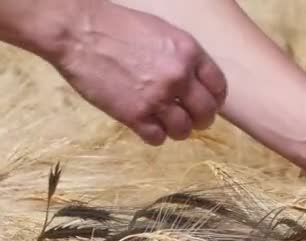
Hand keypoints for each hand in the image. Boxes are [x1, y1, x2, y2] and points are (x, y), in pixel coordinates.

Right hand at [45, 1, 226, 144]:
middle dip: (201, 120)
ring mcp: (157, 98)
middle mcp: (179, 77)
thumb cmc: (117, 27)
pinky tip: (147, 127)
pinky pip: (158, 139)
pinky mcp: (135, 115)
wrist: (78, 32)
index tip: (209, 105)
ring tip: (166, 124)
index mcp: (189, 53)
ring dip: (177, 131)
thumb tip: (195, 81)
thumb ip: (183, 57)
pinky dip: (155, 136)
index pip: (218, 87)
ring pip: (184, 130)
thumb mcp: (162, 32)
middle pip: (206, 113)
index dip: (215, 100)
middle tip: (191, 121)